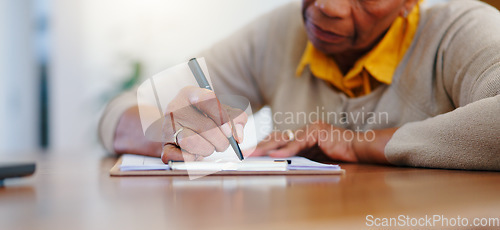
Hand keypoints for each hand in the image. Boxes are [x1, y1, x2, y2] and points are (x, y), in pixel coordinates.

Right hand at [159, 86, 247, 162]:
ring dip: (207, 150)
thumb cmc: (204, 118)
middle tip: (223, 144)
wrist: (179, 127)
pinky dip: (192, 159)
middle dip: (220, 141)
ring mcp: (167, 126)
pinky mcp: (164, 145)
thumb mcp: (222, 111)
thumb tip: (238, 136)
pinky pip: (180, 156)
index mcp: (190, 93)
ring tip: (208, 147)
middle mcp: (175, 107)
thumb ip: (237, 119)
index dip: (222, 117)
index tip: (229, 132)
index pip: (208, 99)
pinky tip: (195, 154)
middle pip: (205, 126)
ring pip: (191, 141)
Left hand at [248, 122, 394, 163]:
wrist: (358, 149)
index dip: (264, 145)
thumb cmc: (339, 155)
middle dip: (260, 145)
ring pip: (284, 138)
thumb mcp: (314, 159)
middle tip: (245, 153)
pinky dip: (286, 150)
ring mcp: (310, 129)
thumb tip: (278, 163)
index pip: (278, 139)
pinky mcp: (317, 132)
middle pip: (277, 137)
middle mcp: (304, 130)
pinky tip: (274, 155)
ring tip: (254, 153)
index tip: (250, 152)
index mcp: (302, 136)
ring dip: (268, 147)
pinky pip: (298, 143)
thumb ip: (298, 158)